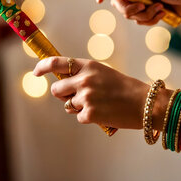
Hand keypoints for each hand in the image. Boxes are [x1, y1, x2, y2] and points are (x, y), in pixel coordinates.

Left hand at [34, 57, 152, 128]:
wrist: (145, 103)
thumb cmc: (125, 88)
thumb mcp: (103, 73)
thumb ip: (83, 76)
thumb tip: (63, 86)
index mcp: (88, 66)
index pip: (56, 63)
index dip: (42, 67)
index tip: (36, 72)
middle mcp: (84, 79)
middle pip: (56, 89)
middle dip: (63, 95)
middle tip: (78, 97)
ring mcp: (85, 97)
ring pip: (68, 105)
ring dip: (79, 107)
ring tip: (100, 104)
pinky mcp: (89, 114)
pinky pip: (79, 117)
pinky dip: (89, 118)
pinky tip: (104, 114)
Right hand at [94, 0, 180, 28]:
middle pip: (118, 0)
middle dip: (129, 8)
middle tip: (142, 8)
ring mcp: (141, 0)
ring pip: (130, 13)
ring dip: (144, 15)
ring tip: (160, 9)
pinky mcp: (147, 11)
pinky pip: (140, 20)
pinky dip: (150, 19)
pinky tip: (163, 13)